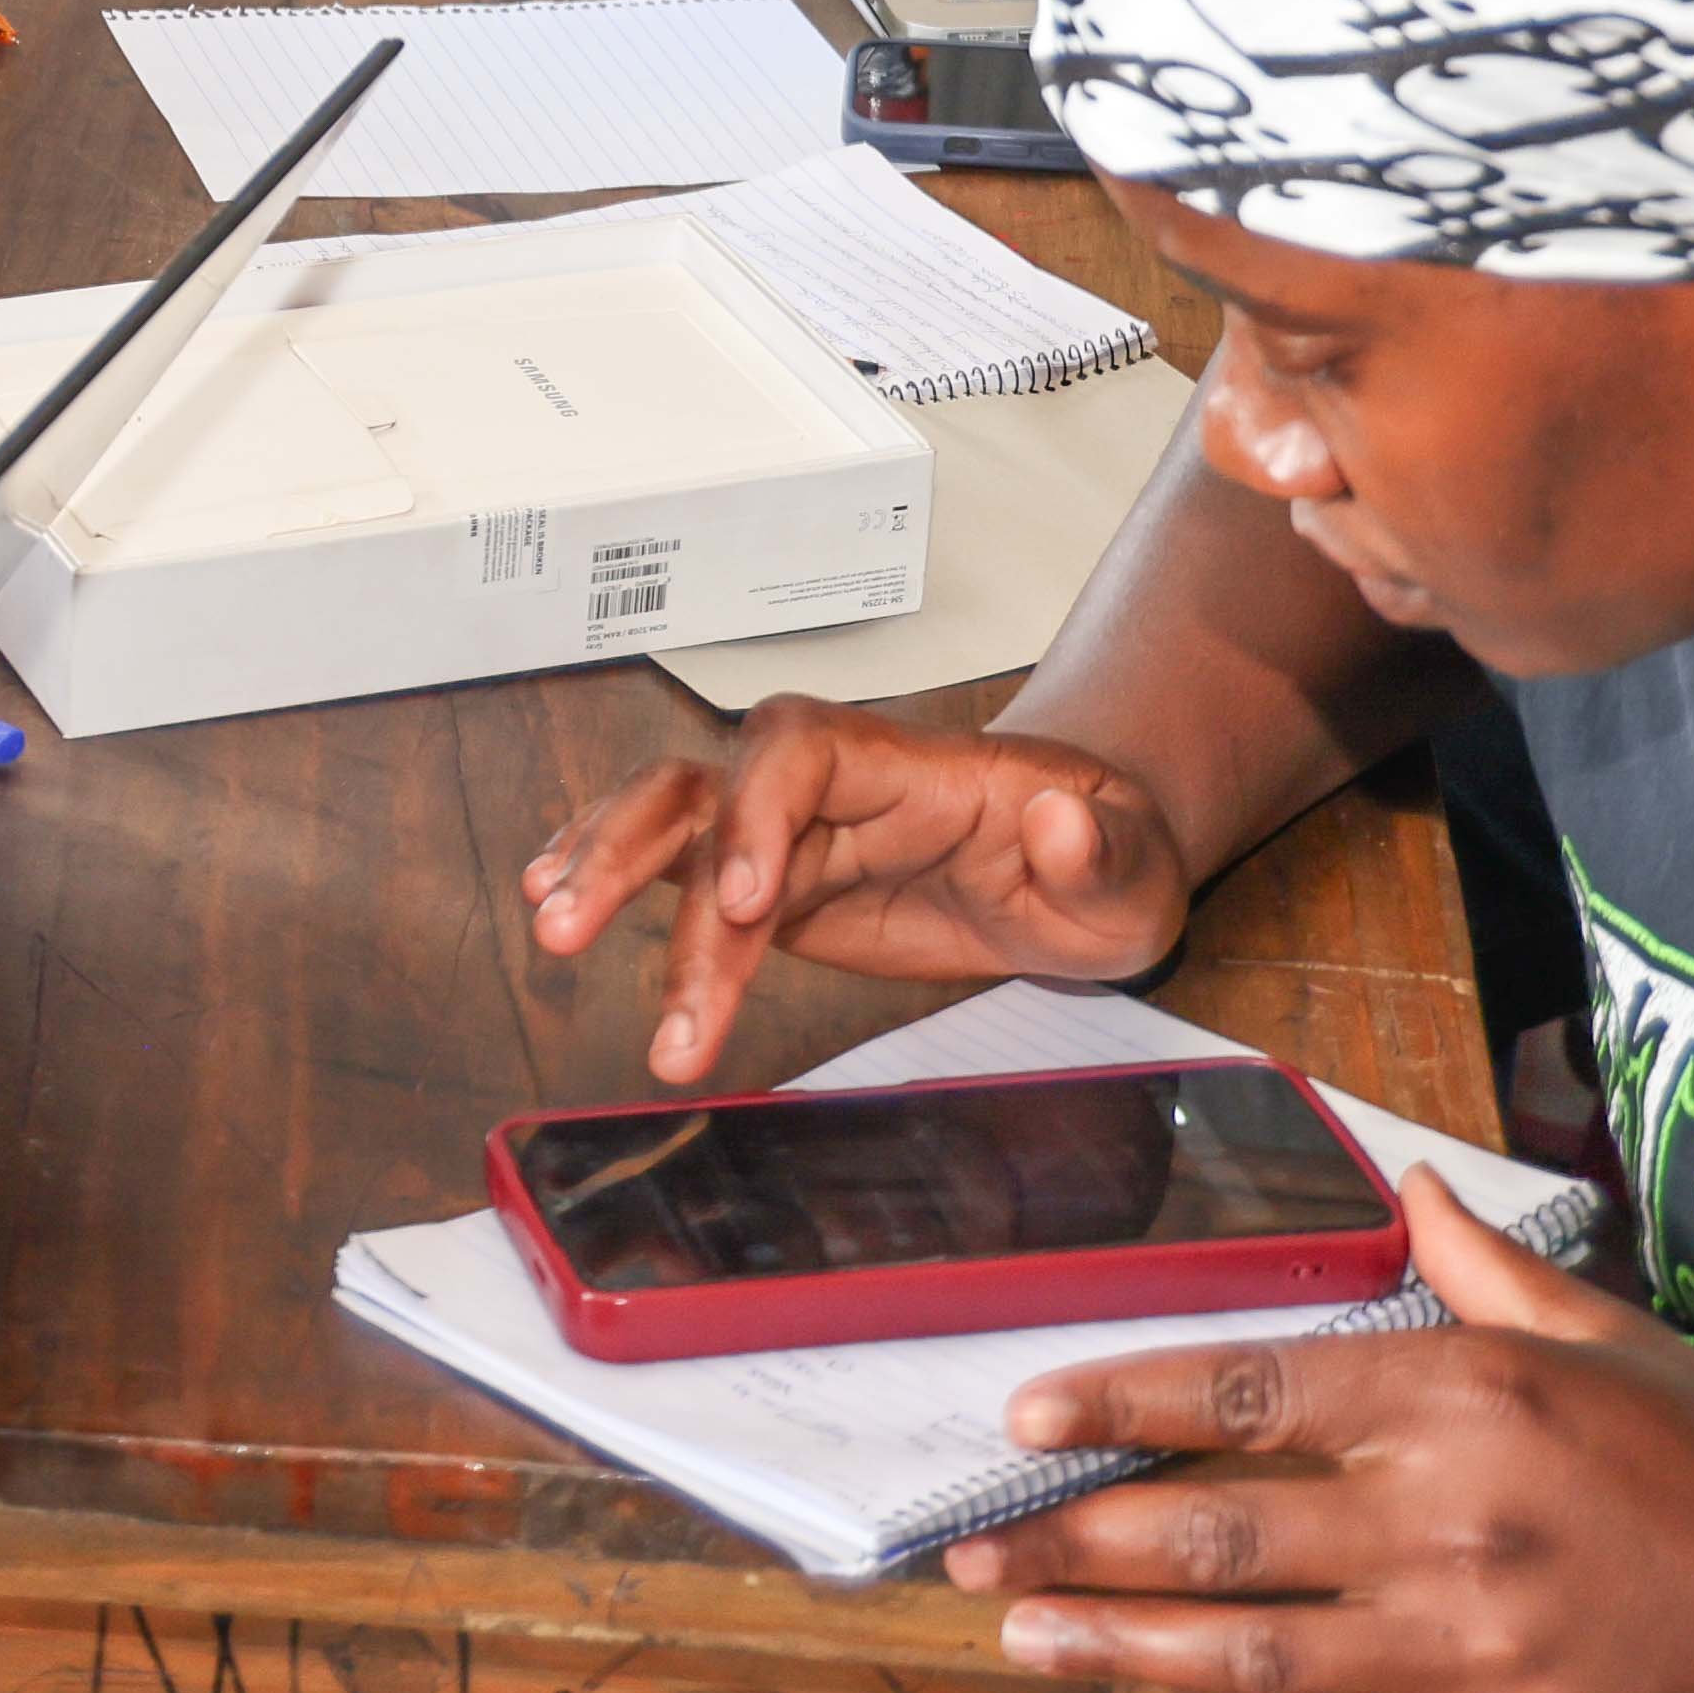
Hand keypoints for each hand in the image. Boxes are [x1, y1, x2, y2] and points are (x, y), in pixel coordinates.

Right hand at [516, 703, 1198, 1085]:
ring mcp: (796, 832)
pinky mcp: (777, 883)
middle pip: (706, 784)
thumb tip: (1056, 823)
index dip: (759, 815)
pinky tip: (553, 903)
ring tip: (553, 937)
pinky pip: (677, 868)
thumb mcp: (1140, 865)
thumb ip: (1100, 849)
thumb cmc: (1115, 854)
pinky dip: (611, 875)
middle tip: (571, 930)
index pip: (802, 755)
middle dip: (631, 849)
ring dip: (604, 870)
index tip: (747, 903)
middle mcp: (835, 787)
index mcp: (913, 768)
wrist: (1091, 860)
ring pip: (672, 822)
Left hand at [944, 1184, 1693, 1692]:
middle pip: (1215, 1531)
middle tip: (969, 1550)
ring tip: (1025, 1635)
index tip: (1024, 1413)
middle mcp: (1456, 1521)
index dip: (1120, 1402)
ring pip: (1249, 1651)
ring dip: (1120, 1647)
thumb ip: (1492, 1273)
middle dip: (1071, 1541)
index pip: (1246, 1391)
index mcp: (1470, 1400)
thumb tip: (1416, 1184)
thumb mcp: (1620, 1344)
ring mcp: (1476, 1653)